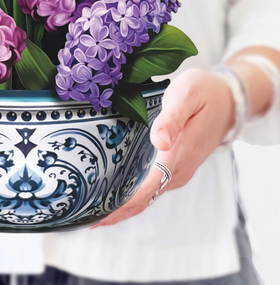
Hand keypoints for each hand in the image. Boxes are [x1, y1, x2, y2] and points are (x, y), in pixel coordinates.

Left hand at [93, 69, 234, 226]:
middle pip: (142, 201)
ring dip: (121, 205)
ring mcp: (178, 172)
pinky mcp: (176, 167)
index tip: (95, 215)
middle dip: (113, 210)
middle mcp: (178, 171)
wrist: (229, 100)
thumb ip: (171, 118)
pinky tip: (113, 192)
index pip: (144, 193)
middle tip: (82, 214)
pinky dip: (132, 195)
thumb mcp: (187, 95)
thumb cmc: (205, 93)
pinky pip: (151, 187)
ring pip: (146, 196)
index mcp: (177, 157)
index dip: (119, 207)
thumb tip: (159, 140)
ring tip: (90, 207)